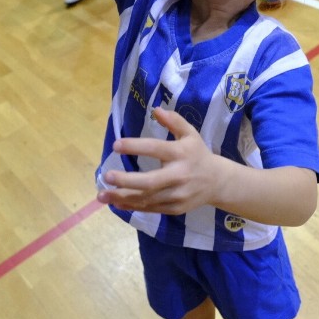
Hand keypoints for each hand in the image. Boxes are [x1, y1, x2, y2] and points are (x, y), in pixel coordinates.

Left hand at [97, 107, 218, 214]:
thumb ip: (174, 121)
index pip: (156, 149)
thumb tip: (155, 109)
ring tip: (101, 194)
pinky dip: (131, 206)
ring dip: (122, 197)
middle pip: (150, 182)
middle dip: (126, 180)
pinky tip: (115, 202)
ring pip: (147, 198)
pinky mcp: (174, 209)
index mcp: (181, 154)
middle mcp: (179, 176)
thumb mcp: (190, 134)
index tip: (115, 145)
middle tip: (107, 176)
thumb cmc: (198, 154)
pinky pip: (150, 208)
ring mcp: (176, 195)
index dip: (135, 146)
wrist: (217, 182)